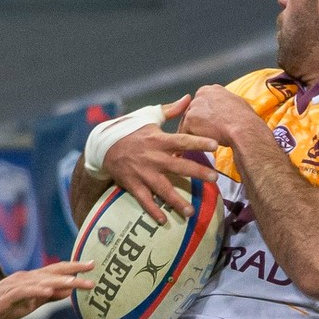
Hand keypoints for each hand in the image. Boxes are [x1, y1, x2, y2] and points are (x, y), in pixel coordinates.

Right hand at [0, 262, 93, 318]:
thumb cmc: (2, 306)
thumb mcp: (31, 302)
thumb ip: (49, 296)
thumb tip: (69, 291)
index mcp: (32, 279)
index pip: (57, 271)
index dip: (74, 267)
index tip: (92, 265)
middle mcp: (25, 278)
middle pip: (52, 272)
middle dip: (72, 270)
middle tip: (91, 267)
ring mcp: (15, 286)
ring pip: (40, 281)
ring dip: (58, 281)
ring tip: (75, 282)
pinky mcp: (5, 297)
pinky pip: (23, 292)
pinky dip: (36, 290)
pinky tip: (47, 291)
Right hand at [102, 94, 221, 221]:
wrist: (103, 146)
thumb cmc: (130, 130)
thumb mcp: (149, 117)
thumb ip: (171, 110)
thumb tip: (189, 98)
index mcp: (158, 140)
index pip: (182, 140)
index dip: (198, 142)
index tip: (215, 146)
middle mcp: (153, 157)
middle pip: (179, 166)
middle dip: (197, 172)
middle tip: (214, 178)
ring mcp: (143, 173)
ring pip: (163, 188)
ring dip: (177, 201)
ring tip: (191, 211)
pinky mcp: (133, 184)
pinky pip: (144, 200)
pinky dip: (153, 211)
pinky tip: (164, 220)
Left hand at [181, 84, 260, 155]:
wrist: (243, 128)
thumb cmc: (244, 119)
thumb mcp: (235, 103)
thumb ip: (224, 103)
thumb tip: (225, 109)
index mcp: (211, 90)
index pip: (201, 103)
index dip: (204, 117)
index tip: (209, 126)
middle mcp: (200, 95)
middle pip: (192, 112)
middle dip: (196, 125)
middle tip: (202, 137)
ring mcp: (193, 107)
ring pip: (188, 123)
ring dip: (192, 134)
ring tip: (199, 145)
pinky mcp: (189, 121)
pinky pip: (186, 134)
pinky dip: (190, 143)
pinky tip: (196, 149)